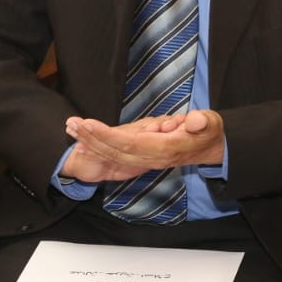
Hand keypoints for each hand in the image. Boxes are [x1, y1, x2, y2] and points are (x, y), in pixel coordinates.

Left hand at [64, 110, 225, 174]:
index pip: (131, 144)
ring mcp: (147, 160)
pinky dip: (99, 148)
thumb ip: (202, 122)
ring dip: (91, 143)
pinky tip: (84, 140)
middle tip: (71, 124)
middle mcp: (152, 158)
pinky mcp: (143, 158)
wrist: (211, 148)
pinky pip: (117, 156)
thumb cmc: (209, 132)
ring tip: (72, 128)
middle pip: (116, 151)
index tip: (89, 124)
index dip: (108, 136)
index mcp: (165, 149)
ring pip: (113, 155)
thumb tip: (193, 121)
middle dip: (92, 139)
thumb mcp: (210, 124)